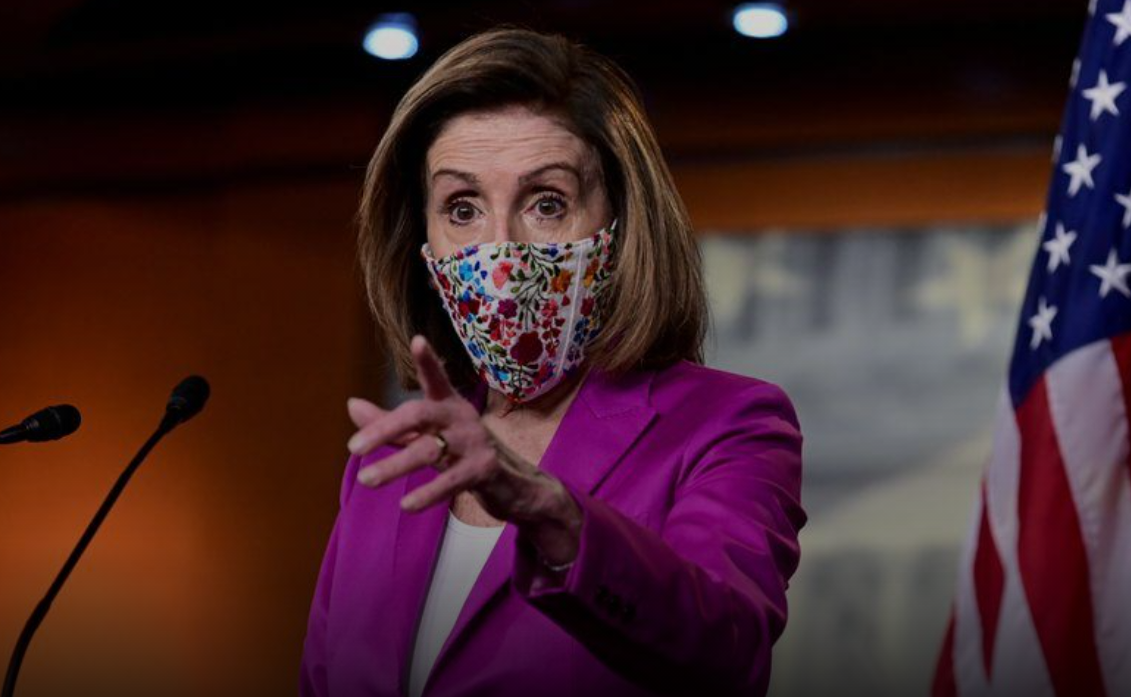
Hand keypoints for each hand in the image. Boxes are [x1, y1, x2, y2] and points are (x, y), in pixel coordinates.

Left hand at [345, 335, 580, 563]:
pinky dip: (427, 493)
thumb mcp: (426, 435)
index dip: (428, 360)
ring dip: (395, 466)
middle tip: (353, 449)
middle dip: (384, 430)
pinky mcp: (484, 469)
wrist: (513, 483)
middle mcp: (462, 417)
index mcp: (448, 404)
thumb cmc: (462, 452)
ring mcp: (475, 442)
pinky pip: (451, 481)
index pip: (436, 378)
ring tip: (366, 480)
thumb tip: (352, 404)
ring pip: (428, 450)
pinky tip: (406, 505)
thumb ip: (390, 424)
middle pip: (419, 414)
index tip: (418, 340)